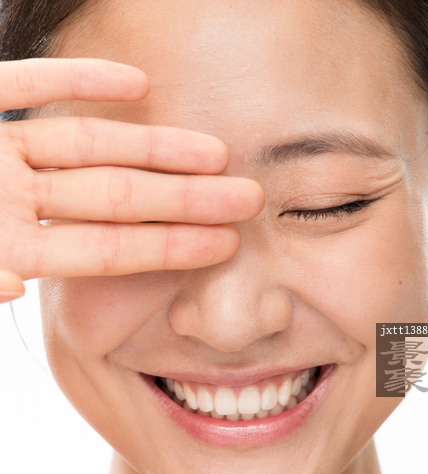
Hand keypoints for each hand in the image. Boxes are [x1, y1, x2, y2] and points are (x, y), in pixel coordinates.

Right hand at [0, 58, 263, 302]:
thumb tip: (11, 287)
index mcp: (12, 248)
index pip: (107, 250)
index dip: (170, 246)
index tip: (229, 242)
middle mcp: (11, 198)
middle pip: (113, 197)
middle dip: (184, 198)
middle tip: (248, 199)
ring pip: (87, 144)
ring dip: (151, 144)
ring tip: (217, 152)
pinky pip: (30, 83)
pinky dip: (81, 78)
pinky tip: (139, 82)